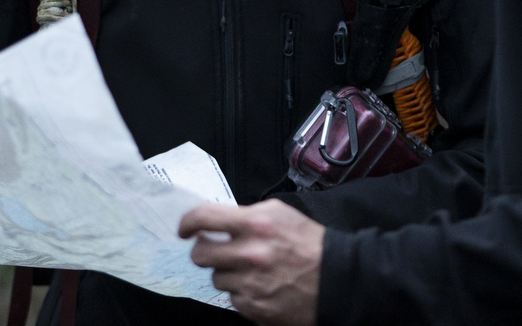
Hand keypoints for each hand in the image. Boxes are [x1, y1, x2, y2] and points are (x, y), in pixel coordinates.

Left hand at [179, 199, 323, 325]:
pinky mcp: (254, 308)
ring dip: (228, 273)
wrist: (336, 280)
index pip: (203, 218)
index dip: (187, 222)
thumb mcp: (279, 214)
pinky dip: (242, 292)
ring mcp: (250, 284)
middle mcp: (249, 255)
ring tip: (252, 269)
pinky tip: (261, 285)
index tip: (185, 229)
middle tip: (214, 250)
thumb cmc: (309, 244)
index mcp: (255, 224)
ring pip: (216, 278)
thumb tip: (216, 220)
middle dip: (204, 251)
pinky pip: (232, 298)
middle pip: (200, 254)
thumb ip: (246, 214)